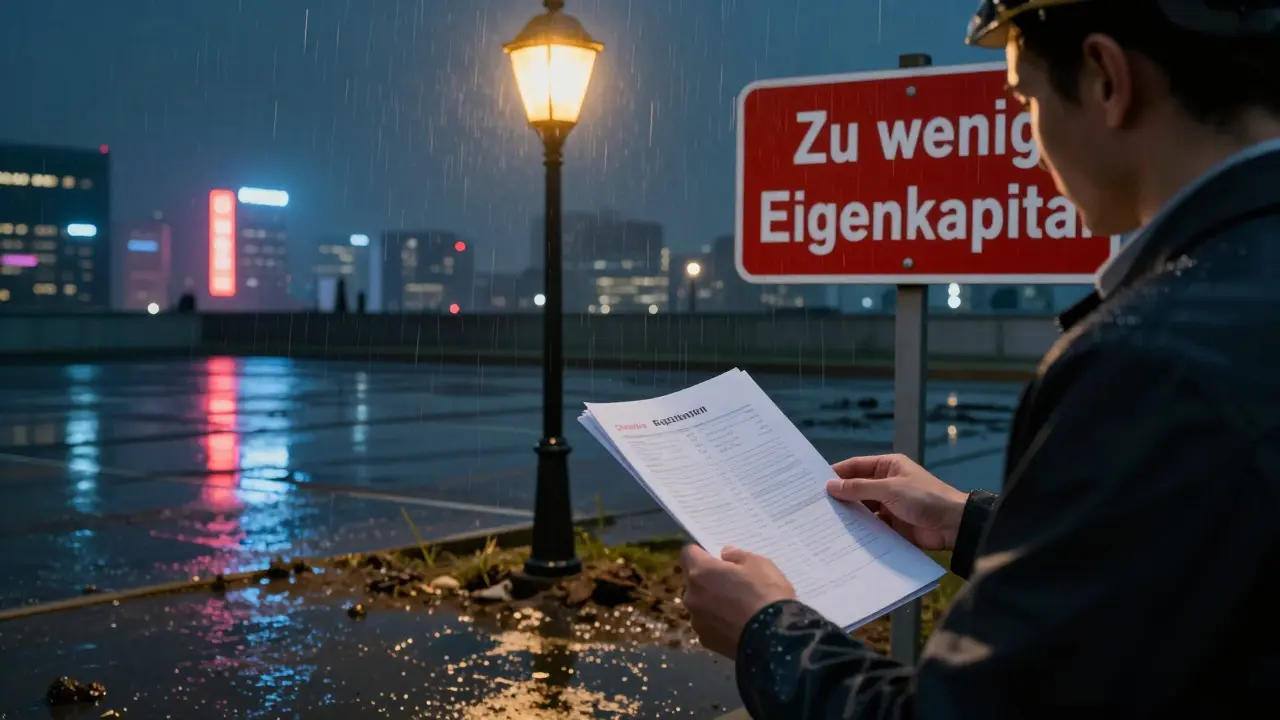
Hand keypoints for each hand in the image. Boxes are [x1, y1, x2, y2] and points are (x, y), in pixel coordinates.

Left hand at [680, 544, 796, 657]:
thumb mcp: (759, 564)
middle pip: (694, 581)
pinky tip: (737, 627)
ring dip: (712, 603)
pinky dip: (719, 624)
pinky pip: (709, 625)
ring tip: (737, 610)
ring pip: (700, 605)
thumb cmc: (766, 594)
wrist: (775, 638)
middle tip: (733, 585)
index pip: (688, 553)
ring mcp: (697, 621)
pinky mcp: (705, 641)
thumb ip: (737, 556)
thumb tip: (724, 555)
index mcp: (701, 572)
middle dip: (709, 580)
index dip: (701, 552)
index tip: (715, 557)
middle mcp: (692, 596)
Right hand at [827, 454, 967, 550]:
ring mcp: (889, 505)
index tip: (814, 483)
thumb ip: (858, 488)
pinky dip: (859, 529)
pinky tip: (842, 535)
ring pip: (862, 508)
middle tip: (814, 505)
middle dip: (839, 496)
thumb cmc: (923, 498)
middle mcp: (886, 484)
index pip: (856, 466)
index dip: (836, 473)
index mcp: (888, 467)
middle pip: (857, 488)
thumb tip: (830, 486)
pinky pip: (871, 525)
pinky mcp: (892, 525)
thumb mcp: (889, 489)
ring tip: (823, 521)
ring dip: (848, 514)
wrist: (953, 525)